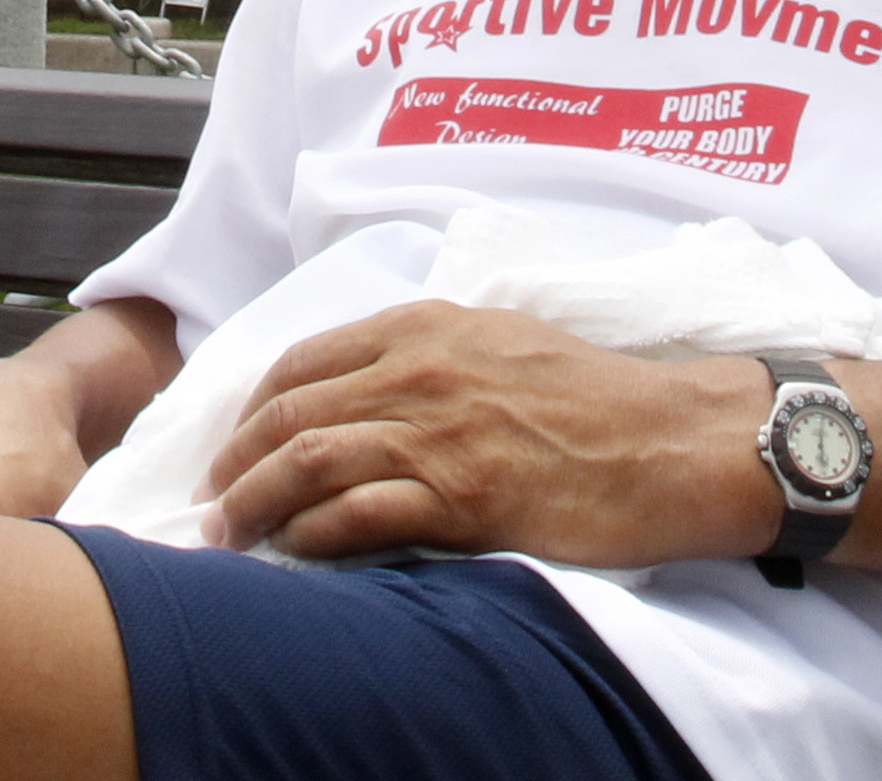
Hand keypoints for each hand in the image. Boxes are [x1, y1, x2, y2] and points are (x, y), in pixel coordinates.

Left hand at [204, 301, 778, 568]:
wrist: (669, 440)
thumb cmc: (594, 396)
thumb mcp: (498, 340)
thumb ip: (427, 351)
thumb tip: (369, 383)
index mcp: (422, 327)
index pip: (301, 363)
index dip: (251, 408)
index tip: (232, 443)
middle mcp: (416, 371)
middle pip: (288, 415)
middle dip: (233, 461)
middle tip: (212, 498)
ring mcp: (435, 434)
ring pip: (306, 464)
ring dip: (253, 505)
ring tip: (229, 535)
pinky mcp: (459, 498)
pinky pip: (356, 518)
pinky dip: (311, 538)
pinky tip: (293, 554)